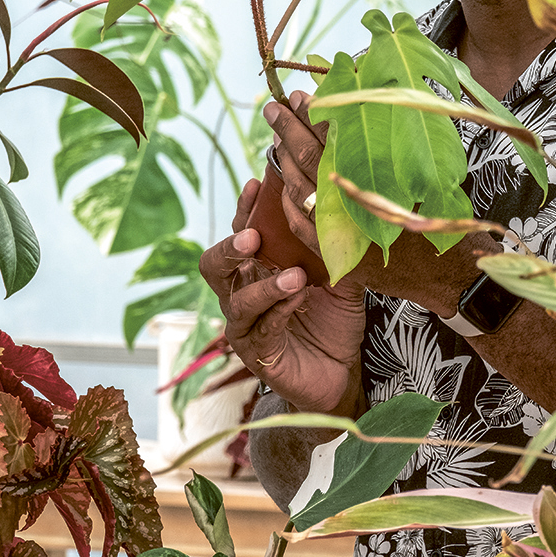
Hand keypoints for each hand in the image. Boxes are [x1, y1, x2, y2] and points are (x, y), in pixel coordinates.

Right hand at [199, 176, 365, 417]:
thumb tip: (339, 212)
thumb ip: (334, 250)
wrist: (341, 372)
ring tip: (294, 276)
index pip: (241, 233)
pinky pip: (260, 329)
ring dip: (265, 286)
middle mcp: (243, 294)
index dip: (244, 209)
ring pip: (236, 301)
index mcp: (258, 269)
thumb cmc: (334, 321)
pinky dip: (279, 312)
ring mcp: (246, 326)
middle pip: (213, 266)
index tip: (256, 184)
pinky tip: (299, 299)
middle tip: (253, 236)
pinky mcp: (258, 354)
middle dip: (230, 247)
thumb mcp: (340, 279)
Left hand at [268, 91, 499, 317]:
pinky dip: (289, 204)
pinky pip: (302, 225)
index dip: (314, 114)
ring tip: (275, 140)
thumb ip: (399, 150)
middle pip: (310, 158)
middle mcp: (355, 200)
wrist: (451, 274)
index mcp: (378, 176)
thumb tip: (372, 111)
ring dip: (283, 162)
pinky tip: (283, 186)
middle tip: (274, 108)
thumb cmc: (447, 220)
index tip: (300, 96)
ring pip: (300, 189)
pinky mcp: (339, 254)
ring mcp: (342, 229)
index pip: (334, 136)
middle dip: (288, 130)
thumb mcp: (429, 177)